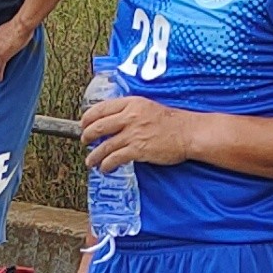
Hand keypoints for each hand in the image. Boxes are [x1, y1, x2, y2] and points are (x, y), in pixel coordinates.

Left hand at [78, 90, 200, 170]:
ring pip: (104, 146)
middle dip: (87, 136)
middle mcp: (130, 116)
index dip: (88, 118)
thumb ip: (130, 111)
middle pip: (98, 126)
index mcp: (131, 103)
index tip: (84, 124)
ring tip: (90, 161)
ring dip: (94, 155)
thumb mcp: (148, 107)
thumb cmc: (171, 122)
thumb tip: (113, 120)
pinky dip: (106, 165)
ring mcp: (133, 134)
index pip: (101, 108)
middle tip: (85, 141)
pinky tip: (105, 168)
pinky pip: (115, 158)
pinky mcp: (137, 149)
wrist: (188, 133)